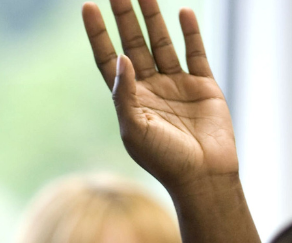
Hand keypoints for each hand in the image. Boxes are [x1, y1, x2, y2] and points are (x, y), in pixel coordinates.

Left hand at [83, 1, 237, 187]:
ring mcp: (177, 85)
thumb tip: (120, 57)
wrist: (204, 176)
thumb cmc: (165, 160)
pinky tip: (182, 12)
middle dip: (125, 17)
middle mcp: (151, 88)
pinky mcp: (203, 85)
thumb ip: (125, 94)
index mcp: (130, 100)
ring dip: (154, 17)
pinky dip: (190, 33)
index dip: (98, 34)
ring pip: (163, 42)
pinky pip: (195, 52)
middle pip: (134, 44)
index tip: (88, 7)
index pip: (109, 59)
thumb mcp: (135, 129)